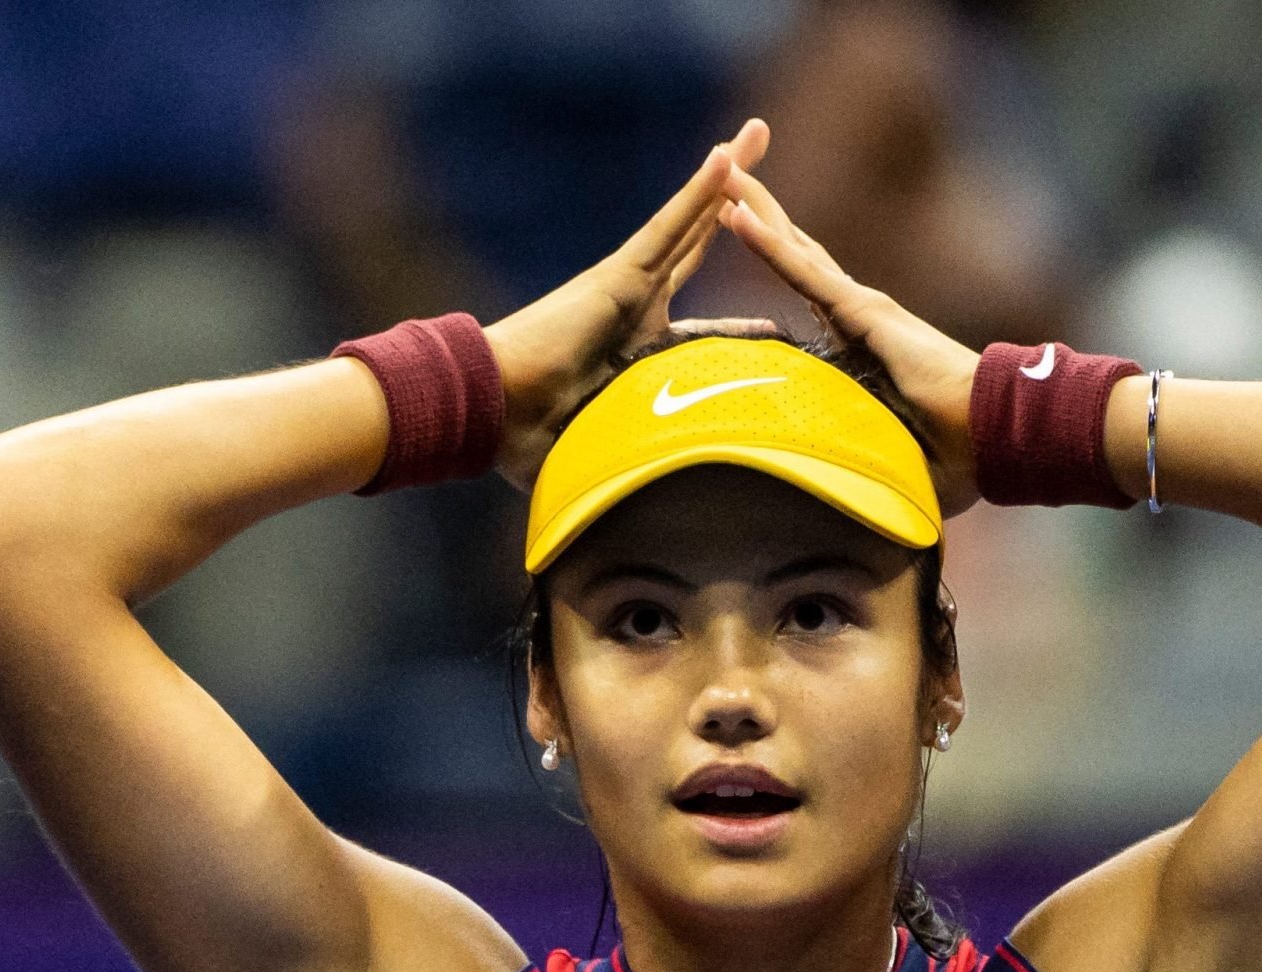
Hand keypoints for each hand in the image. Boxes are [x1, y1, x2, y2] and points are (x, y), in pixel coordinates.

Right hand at [484, 119, 770, 492]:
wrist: (489, 413)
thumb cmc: (531, 445)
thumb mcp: (606, 460)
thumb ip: (632, 481)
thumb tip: (641, 545)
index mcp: (637, 354)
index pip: (698, 332)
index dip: (736, 329)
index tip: (772, 328)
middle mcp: (636, 310)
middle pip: (697, 252)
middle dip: (734, 217)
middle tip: (766, 180)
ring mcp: (629, 287)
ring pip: (689, 224)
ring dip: (725, 181)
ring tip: (756, 137)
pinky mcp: (619, 276)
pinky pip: (669, 226)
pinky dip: (700, 192)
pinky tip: (732, 156)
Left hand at [718, 163, 981, 514]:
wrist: (1000, 437)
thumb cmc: (961, 455)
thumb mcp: (891, 457)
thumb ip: (860, 462)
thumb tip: (836, 499)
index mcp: (864, 345)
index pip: (811, 293)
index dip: (782, 258)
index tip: (747, 232)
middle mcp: (860, 316)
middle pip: (798, 256)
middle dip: (761, 216)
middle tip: (724, 177)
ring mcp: (861, 310)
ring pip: (794, 251)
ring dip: (756, 213)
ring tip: (719, 174)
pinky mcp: (864, 313)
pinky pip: (803, 272)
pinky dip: (769, 243)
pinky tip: (734, 214)